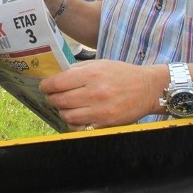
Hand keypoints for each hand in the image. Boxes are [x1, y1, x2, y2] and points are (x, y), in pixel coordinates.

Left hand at [39, 60, 165, 129]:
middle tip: (52, 96)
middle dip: (51, 98)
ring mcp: (100, 111)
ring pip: (67, 116)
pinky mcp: (106, 124)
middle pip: (60, 101)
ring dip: (62, 111)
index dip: (46, 86)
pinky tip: (77, 115)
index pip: (57, 83)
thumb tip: (56, 77)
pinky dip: (74, 123)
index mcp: (91, 74)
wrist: (148, 88)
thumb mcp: (99, 64)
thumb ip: (77, 70)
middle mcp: (94, 93)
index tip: (44, 86)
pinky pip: (80, 127)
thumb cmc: (122, 74)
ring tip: (65, 106)